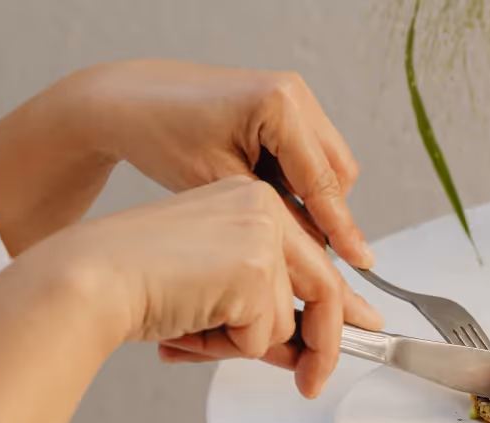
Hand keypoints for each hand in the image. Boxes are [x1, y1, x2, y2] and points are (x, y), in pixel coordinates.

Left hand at [0, 59, 371, 266]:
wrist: (127, 101)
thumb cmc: (160, 134)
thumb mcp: (221, 187)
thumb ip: (277, 218)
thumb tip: (317, 255)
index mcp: (280, 105)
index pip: (323, 181)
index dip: (342, 227)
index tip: (361, 261)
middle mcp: (294, 94)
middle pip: (336, 172)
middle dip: (325, 212)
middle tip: (302, 251)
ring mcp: (291, 97)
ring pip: (326, 165)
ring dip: (309, 197)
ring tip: (273, 223)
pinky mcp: (281, 106)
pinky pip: (306, 155)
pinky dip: (293, 182)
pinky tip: (264, 199)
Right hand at [43, 175, 378, 397]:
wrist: (86, 279)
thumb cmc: (131, 283)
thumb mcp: (211, 289)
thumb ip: (261, 307)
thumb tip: (305, 351)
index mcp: (251, 200)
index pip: (310, 260)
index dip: (336, 306)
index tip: (363, 327)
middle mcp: (264, 206)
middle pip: (324, 287)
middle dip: (325, 345)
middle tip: (313, 383)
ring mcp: (264, 235)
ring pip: (288, 322)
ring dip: (244, 346)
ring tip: (191, 334)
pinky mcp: (257, 269)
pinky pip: (265, 336)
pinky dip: (229, 347)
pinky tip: (189, 328)